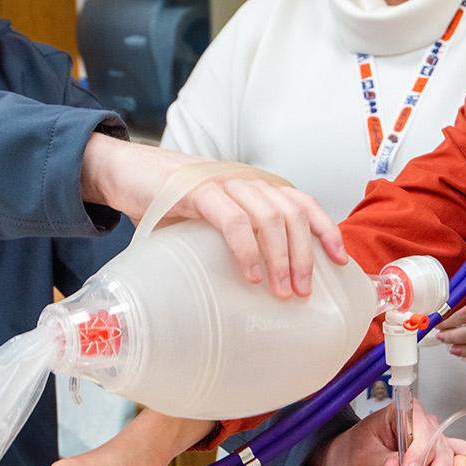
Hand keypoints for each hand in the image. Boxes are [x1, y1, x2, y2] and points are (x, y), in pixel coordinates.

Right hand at [80, 134, 347, 297]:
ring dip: (280, 258)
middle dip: (304, 255)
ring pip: (269, 217)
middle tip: (303, 292)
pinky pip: (233, 220)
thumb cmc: (170, 203)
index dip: (326, 230)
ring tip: (281, 291)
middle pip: (292, 214)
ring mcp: (223, 184)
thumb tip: (263, 280)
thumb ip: (237, 235)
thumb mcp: (211, 219)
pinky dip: (246, 250)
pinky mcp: (198, 191)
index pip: (302, 203)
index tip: (340, 261)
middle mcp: (245, 181)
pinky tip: (250, 275)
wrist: (125, 173)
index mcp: (253, 187)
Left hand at [313, 401, 465, 465]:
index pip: (417, 428)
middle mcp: (421, 427)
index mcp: (401, 415)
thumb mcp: (360, 460)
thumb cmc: (353, 455)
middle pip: (438, 443)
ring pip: (454, 451)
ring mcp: (432, 445)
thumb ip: (379, 462)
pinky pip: (459, 463)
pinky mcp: (437, 462)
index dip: (417, 450)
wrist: (350, 465)